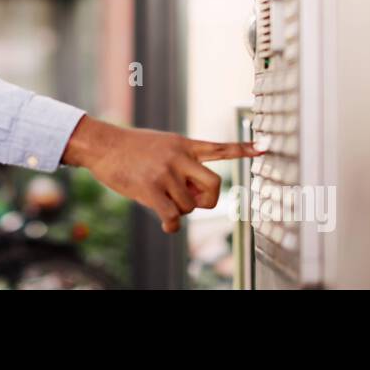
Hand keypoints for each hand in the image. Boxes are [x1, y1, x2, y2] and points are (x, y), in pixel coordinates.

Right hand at [61, 114, 264, 232]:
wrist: (103, 146)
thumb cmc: (130, 148)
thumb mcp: (162, 144)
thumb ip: (182, 163)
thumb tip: (192, 196)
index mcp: (185, 145)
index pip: (220, 147)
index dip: (244, 149)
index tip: (266, 147)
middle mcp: (179, 157)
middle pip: (214, 185)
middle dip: (208, 199)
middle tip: (193, 200)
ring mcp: (165, 172)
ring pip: (190, 205)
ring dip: (180, 210)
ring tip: (162, 200)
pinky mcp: (150, 188)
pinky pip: (172, 216)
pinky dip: (172, 225)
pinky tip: (166, 224)